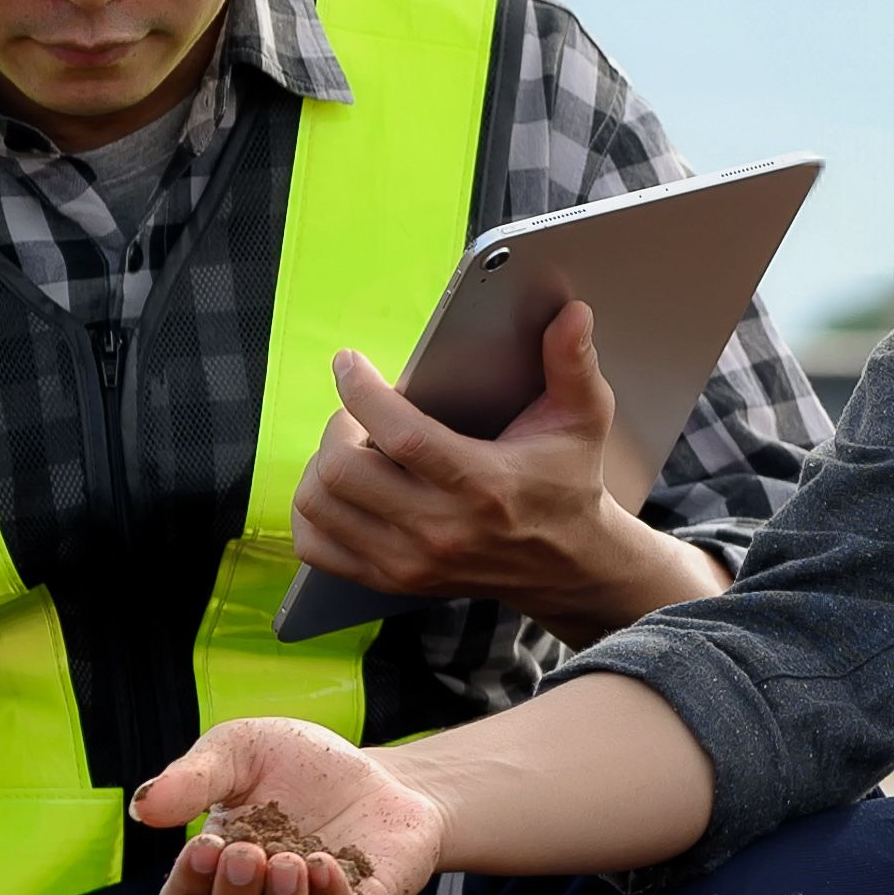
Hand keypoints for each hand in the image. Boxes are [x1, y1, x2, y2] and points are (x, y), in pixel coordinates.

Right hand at [134, 717, 448, 894]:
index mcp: (216, 881)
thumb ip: (193, 779)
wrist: (375, 771)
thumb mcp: (238, 753)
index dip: (187, 886)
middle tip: (244, 854)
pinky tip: (321, 865)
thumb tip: (143, 808)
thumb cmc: (295, 767)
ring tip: (285, 863)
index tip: (205, 845)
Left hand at [288, 307, 716, 638]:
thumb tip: (572, 314)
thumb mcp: (581, 420)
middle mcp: (441, 528)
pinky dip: (312, 513)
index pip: (401, 436)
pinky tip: (338, 489)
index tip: (349, 363)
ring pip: (320, 506)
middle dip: (339, 427)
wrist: (569, 565)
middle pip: (343, 471)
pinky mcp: (392, 580)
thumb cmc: (568, 483)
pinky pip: (317, 547)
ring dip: (322, 466)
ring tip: (352, 448)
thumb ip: (572, 364)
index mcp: (484, 484)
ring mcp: (410, 561)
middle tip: (359, 414)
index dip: (362, 392)